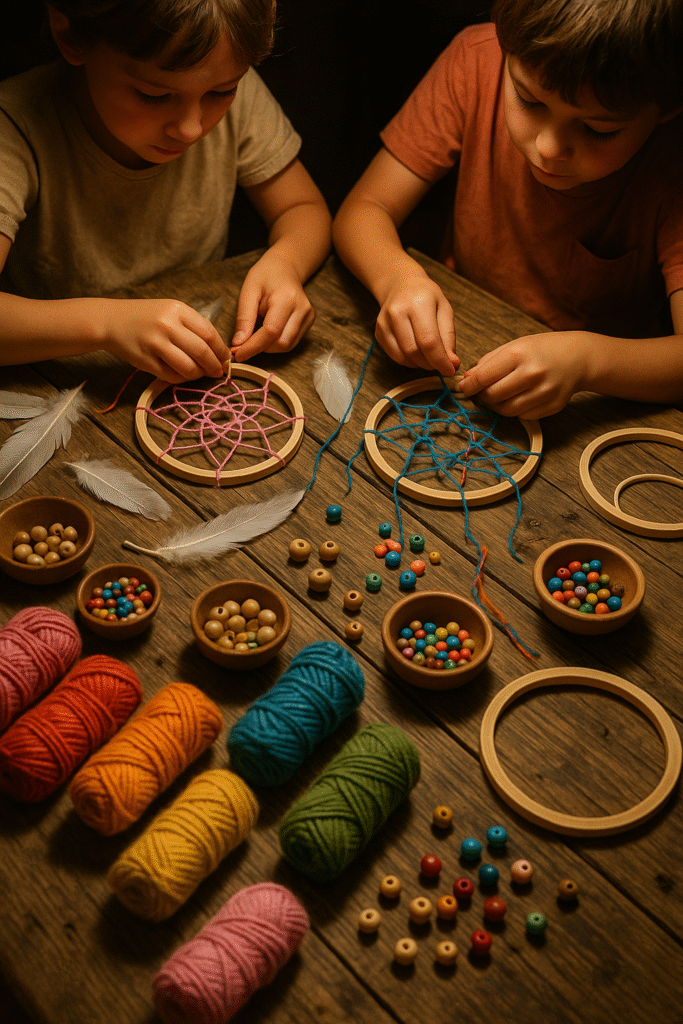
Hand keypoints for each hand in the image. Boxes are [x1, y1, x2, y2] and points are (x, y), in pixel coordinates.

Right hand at [100, 298, 229, 381]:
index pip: (209, 333)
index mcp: (178, 309)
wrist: (111, 321)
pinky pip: (172, 376)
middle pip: (202, 352)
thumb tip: (218, 348)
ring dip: (199, 375)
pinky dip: (181, 379)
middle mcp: (167, 325)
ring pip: (188, 367)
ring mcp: (155, 343)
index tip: (226, 358)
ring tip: (200, 374)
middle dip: (214, 366)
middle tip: (218, 372)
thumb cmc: (146, 316)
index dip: (221, 350)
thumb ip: (193, 325)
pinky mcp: (145, 361)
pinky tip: (182, 375)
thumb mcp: (171, 310)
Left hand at [229, 251, 314, 360]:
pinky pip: (291, 342)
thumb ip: (244, 318)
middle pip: (281, 343)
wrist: (285, 267)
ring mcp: (308, 317)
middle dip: (260, 348)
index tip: (238, 354)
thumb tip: (239, 344)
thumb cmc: (265, 275)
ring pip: (286, 346)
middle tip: (242, 344)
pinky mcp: (309, 322)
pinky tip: (266, 332)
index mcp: (287, 298)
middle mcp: (302, 309)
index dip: (253, 346)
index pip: (271, 332)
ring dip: (267, 347)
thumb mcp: (248, 291)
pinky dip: (275, 343)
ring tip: (255, 334)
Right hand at [375, 274, 459, 376]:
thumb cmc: (427, 297)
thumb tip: (452, 364)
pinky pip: (394, 356)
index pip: (429, 341)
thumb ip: (448, 338)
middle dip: (430, 364)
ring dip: (419, 364)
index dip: (440, 361)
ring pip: (403, 357)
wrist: (401, 285)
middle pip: (414, 352)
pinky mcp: (378, 332)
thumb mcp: (445, 311)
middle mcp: (397, 312)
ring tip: (429, 356)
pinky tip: (416, 352)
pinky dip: (408, 361)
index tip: (450, 371)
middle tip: (440, 363)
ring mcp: (384, 323)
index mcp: (418, 303)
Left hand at [457, 331, 592, 418]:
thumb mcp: (514, 346)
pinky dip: (514, 411)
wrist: (578, 357)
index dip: (469, 386)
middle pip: (493, 396)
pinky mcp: (552, 406)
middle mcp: (532, 374)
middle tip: (481, 393)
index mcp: (518, 355)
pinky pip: (523, 416)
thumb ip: (488, 362)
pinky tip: (516, 399)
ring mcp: (544, 392)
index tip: (464, 388)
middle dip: (482, 397)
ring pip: (507, 410)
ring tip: (496, 397)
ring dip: (496, 406)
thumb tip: (467, 380)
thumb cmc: (542, 349)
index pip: (484, 377)